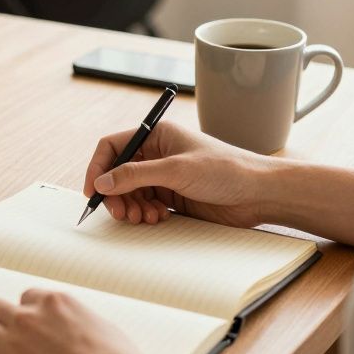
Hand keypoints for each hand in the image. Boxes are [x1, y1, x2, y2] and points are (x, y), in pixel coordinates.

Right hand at [83, 122, 272, 226]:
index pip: (113, 147)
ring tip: (142, 217)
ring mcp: (165, 176)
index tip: (93, 191)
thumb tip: (102, 183)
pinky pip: (145, 205)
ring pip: (130, 192)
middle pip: (118, 173)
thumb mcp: (176, 170)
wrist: (259, 194)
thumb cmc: (226, 170)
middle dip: (115, 194)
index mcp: (157, 136)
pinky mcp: (173, 196)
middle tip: (120, 213)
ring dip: (130, 207)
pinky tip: (158, 218)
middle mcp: (158, 154)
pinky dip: (145, 214)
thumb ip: (135, 175)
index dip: (98, 168)